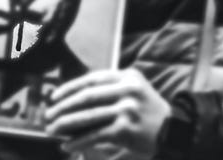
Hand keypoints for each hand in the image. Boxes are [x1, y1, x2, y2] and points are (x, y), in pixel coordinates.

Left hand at [45, 69, 169, 156]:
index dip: (69, 88)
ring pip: (87, 116)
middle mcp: (127, 90)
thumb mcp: (133, 90)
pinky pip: (94, 135)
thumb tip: (69, 99)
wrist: (174, 132)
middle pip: (86, 97)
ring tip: (52, 130)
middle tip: (48, 115)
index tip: (54, 97)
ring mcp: (127, 109)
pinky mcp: (125, 129)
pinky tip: (68, 145)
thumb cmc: (148, 112)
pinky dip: (78, 141)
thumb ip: (108, 88)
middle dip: (63, 107)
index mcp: (127, 77)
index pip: (91, 79)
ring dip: (65, 125)